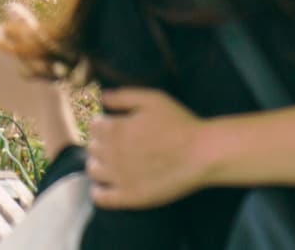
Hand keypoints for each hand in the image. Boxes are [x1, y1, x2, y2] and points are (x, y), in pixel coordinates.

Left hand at [0, 6, 78, 157]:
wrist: (49, 106)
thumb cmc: (46, 67)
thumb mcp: (37, 38)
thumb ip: (21, 19)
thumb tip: (10, 6)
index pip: (3, 31)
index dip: (19, 35)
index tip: (32, 43)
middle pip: (1, 49)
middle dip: (13, 51)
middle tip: (33, 59)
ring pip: (1, 68)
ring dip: (11, 68)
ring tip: (32, 74)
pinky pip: (5, 86)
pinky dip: (13, 85)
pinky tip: (28, 87)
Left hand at [89, 89, 209, 208]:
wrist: (202, 154)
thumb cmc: (178, 123)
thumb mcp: (149, 99)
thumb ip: (121, 96)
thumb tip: (101, 98)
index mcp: (113, 128)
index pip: (92, 126)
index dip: (103, 125)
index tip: (114, 127)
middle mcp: (112, 153)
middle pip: (92, 147)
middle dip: (101, 144)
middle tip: (118, 145)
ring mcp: (121, 177)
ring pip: (93, 170)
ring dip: (99, 165)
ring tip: (113, 164)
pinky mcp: (132, 197)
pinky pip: (102, 198)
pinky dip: (100, 192)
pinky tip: (108, 186)